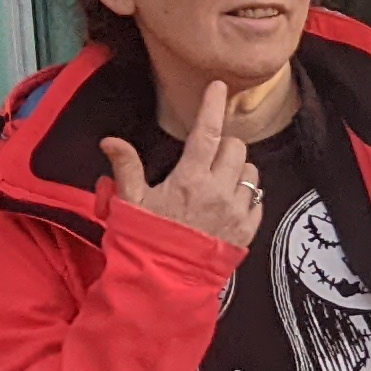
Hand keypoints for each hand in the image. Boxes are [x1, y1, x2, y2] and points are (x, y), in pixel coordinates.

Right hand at [99, 79, 259, 250]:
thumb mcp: (129, 203)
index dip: (212, 106)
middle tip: (206, 157)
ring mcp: (236, 211)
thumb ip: (125, 168)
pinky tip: (230, 202)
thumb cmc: (144, 240)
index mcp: (189, 179)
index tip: (218, 87)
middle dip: (223, 145)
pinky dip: (249, 194)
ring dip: (238, 169)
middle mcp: (218, 191)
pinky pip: (259, 199)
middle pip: (235, 147)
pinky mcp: (248, 231)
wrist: (165, 283)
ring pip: (251, 171)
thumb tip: (111, 141)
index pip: (206, 133)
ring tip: (218, 181)